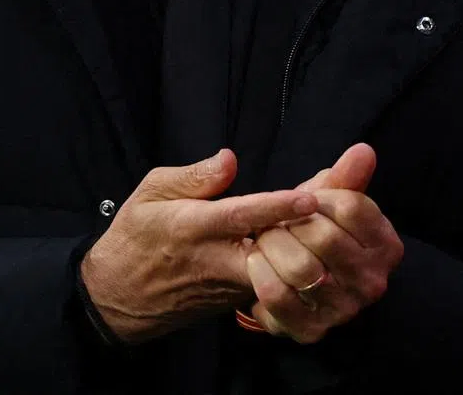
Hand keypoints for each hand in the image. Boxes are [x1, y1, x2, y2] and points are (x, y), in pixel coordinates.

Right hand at [80, 148, 317, 341]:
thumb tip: (230, 158)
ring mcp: (230, 287)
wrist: (121, 296)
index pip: (242, 215)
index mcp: (192, 227)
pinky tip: (313, 246)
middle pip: (273, 251)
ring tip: (336, 225)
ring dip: (307, 251)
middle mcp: (217, 260)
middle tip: (341, 212)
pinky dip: (295, 265)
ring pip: (279, 271)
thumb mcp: (149, 192)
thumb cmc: (135, 235)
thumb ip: (192, 176)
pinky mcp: (237, 303)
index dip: (278, 205)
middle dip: (308, 235)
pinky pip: (273, 281)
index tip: (311, 196)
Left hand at [245, 144, 403, 343]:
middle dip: (290, 222)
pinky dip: (259, 273)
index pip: (350, 207)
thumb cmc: (309, 226)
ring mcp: (345, 311)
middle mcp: (373, 282)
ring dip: (271, 245)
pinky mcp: (312, 331)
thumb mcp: (327, 198)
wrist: (286, 273)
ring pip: (300, 267)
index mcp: (385, 245)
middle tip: (278, 221)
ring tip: (264, 239)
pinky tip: (256, 262)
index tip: (304, 200)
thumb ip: (345, 176)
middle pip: (324, 237)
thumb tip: (364, 150)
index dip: (317, 197)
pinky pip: (277, 296)